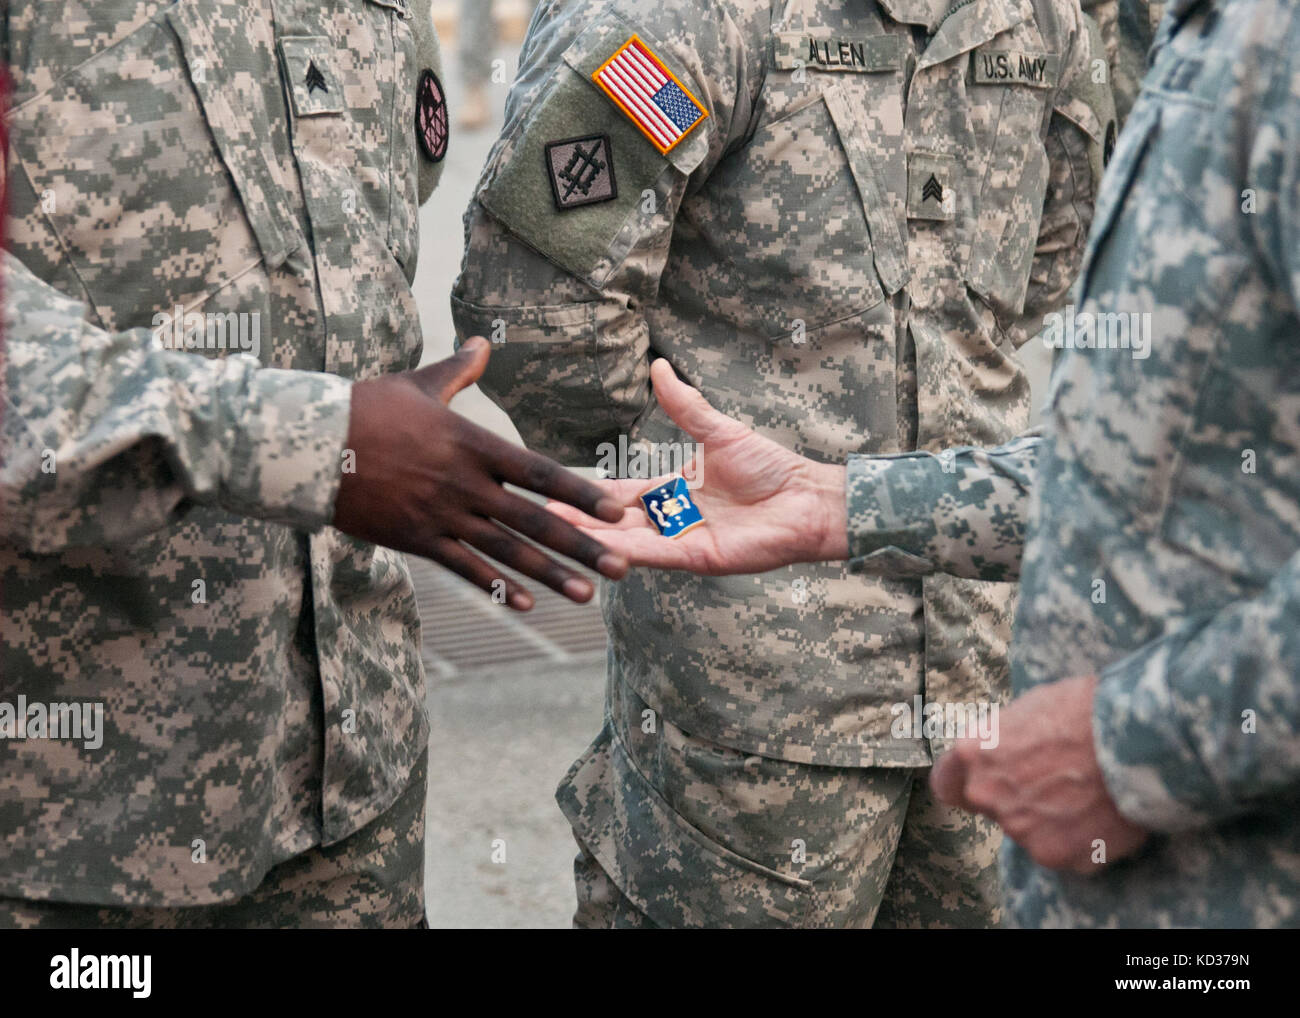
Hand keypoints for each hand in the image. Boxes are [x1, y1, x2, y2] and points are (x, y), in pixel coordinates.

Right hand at [333, 338, 627, 610]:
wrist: (309, 442)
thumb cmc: (365, 407)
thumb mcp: (418, 385)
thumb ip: (459, 370)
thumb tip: (483, 342)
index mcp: (473, 443)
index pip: (540, 473)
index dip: (580, 494)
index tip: (615, 513)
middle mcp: (465, 482)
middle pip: (534, 520)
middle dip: (582, 547)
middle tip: (620, 569)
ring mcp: (441, 513)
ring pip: (506, 551)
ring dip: (549, 575)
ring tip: (585, 595)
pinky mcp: (415, 538)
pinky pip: (463, 568)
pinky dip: (495, 587)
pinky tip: (525, 605)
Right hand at [546, 359, 848, 575]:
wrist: (808, 497)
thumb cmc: (771, 467)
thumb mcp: (718, 431)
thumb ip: (684, 406)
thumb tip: (658, 368)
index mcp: (673, 491)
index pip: (621, 493)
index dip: (587, 494)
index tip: (551, 490)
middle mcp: (673, 519)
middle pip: (616, 522)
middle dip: (579, 520)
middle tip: (539, 516)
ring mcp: (684, 541)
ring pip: (629, 543)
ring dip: (594, 540)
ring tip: (557, 535)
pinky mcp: (700, 558)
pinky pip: (659, 554)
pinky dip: (629, 552)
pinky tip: (601, 549)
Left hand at [930, 675, 1148, 874]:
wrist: (1133, 738)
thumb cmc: (1084, 709)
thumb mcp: (1029, 710)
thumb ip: (1005, 740)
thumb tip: (1007, 751)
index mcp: (973, 753)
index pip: (946, 784)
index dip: (964, 785)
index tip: (980, 784)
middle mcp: (987, 794)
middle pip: (993, 808)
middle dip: (1017, 800)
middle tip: (1056, 784)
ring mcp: (1019, 829)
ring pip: (1031, 832)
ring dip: (1053, 821)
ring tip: (1090, 795)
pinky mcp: (1055, 855)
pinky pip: (1065, 852)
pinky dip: (1083, 841)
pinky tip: (1104, 815)